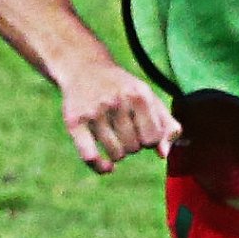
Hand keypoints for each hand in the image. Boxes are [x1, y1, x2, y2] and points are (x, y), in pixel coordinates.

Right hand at [57, 58, 177, 172]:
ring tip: (115, 141)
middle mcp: (117, 102)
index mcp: (140, 95)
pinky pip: (90, 156)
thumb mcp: (147, 97)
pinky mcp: (74, 122)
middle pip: (135, 147)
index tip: (142, 131)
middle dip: (133, 146)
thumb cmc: (122, 88)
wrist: (85, 69)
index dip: (150, 140)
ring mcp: (94, 112)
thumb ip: (164, 123)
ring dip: (118, 154)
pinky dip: (100, 167)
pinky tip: (107, 168)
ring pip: (116, 154)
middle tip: (125, 133)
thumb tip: (163, 154)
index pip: (153, 138)